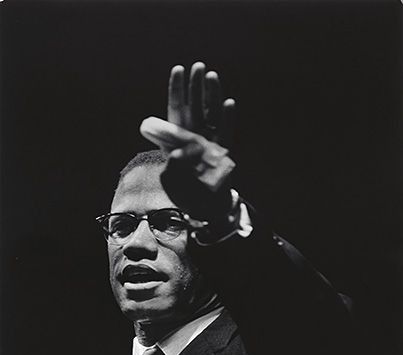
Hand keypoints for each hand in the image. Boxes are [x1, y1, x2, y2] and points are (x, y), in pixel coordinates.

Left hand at [140, 62, 236, 228]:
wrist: (204, 207)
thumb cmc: (184, 193)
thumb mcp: (170, 180)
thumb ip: (171, 167)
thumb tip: (179, 154)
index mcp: (179, 140)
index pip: (177, 110)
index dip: (177, 91)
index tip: (178, 70)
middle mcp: (195, 137)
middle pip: (195, 106)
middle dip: (196, 87)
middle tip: (198, 67)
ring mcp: (211, 143)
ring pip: (212, 114)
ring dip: (212, 95)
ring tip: (212, 76)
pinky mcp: (224, 151)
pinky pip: (227, 131)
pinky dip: (228, 118)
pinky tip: (229, 103)